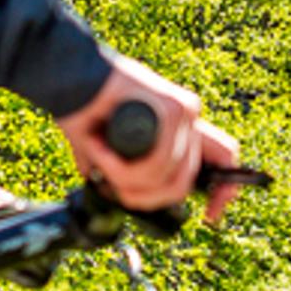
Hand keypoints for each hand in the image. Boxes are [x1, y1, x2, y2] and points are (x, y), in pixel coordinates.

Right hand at [57, 57, 243, 221]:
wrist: (66, 74)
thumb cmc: (84, 110)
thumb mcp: (109, 150)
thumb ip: (122, 171)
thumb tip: (119, 196)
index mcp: (179, 129)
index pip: (223, 158)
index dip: (224, 192)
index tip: (211, 216)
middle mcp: (189, 119)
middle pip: (186, 181)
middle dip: (148, 197)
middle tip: (116, 190)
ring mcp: (184, 113)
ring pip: (170, 176)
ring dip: (127, 181)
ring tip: (101, 162)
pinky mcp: (173, 108)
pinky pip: (157, 162)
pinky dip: (122, 167)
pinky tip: (100, 150)